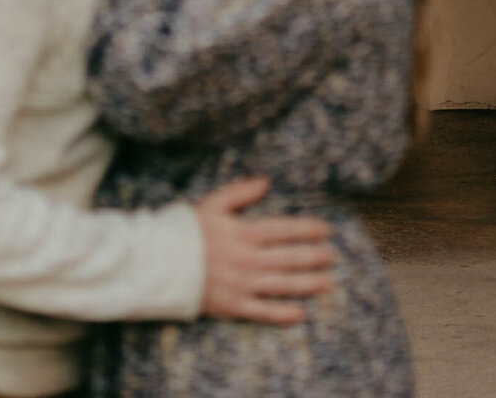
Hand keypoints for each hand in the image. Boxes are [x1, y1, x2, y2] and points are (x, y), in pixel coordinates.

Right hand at [196, 177, 333, 323]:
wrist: (162, 264)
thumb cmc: (188, 231)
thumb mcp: (213, 203)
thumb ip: (240, 191)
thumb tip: (266, 182)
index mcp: (244, 232)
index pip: (284, 229)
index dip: (307, 229)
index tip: (326, 230)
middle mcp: (248, 259)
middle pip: (289, 258)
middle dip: (314, 256)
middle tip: (333, 257)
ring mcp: (242, 285)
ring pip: (283, 284)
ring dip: (308, 283)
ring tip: (328, 283)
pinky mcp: (233, 306)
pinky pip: (263, 312)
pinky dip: (284, 314)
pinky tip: (301, 314)